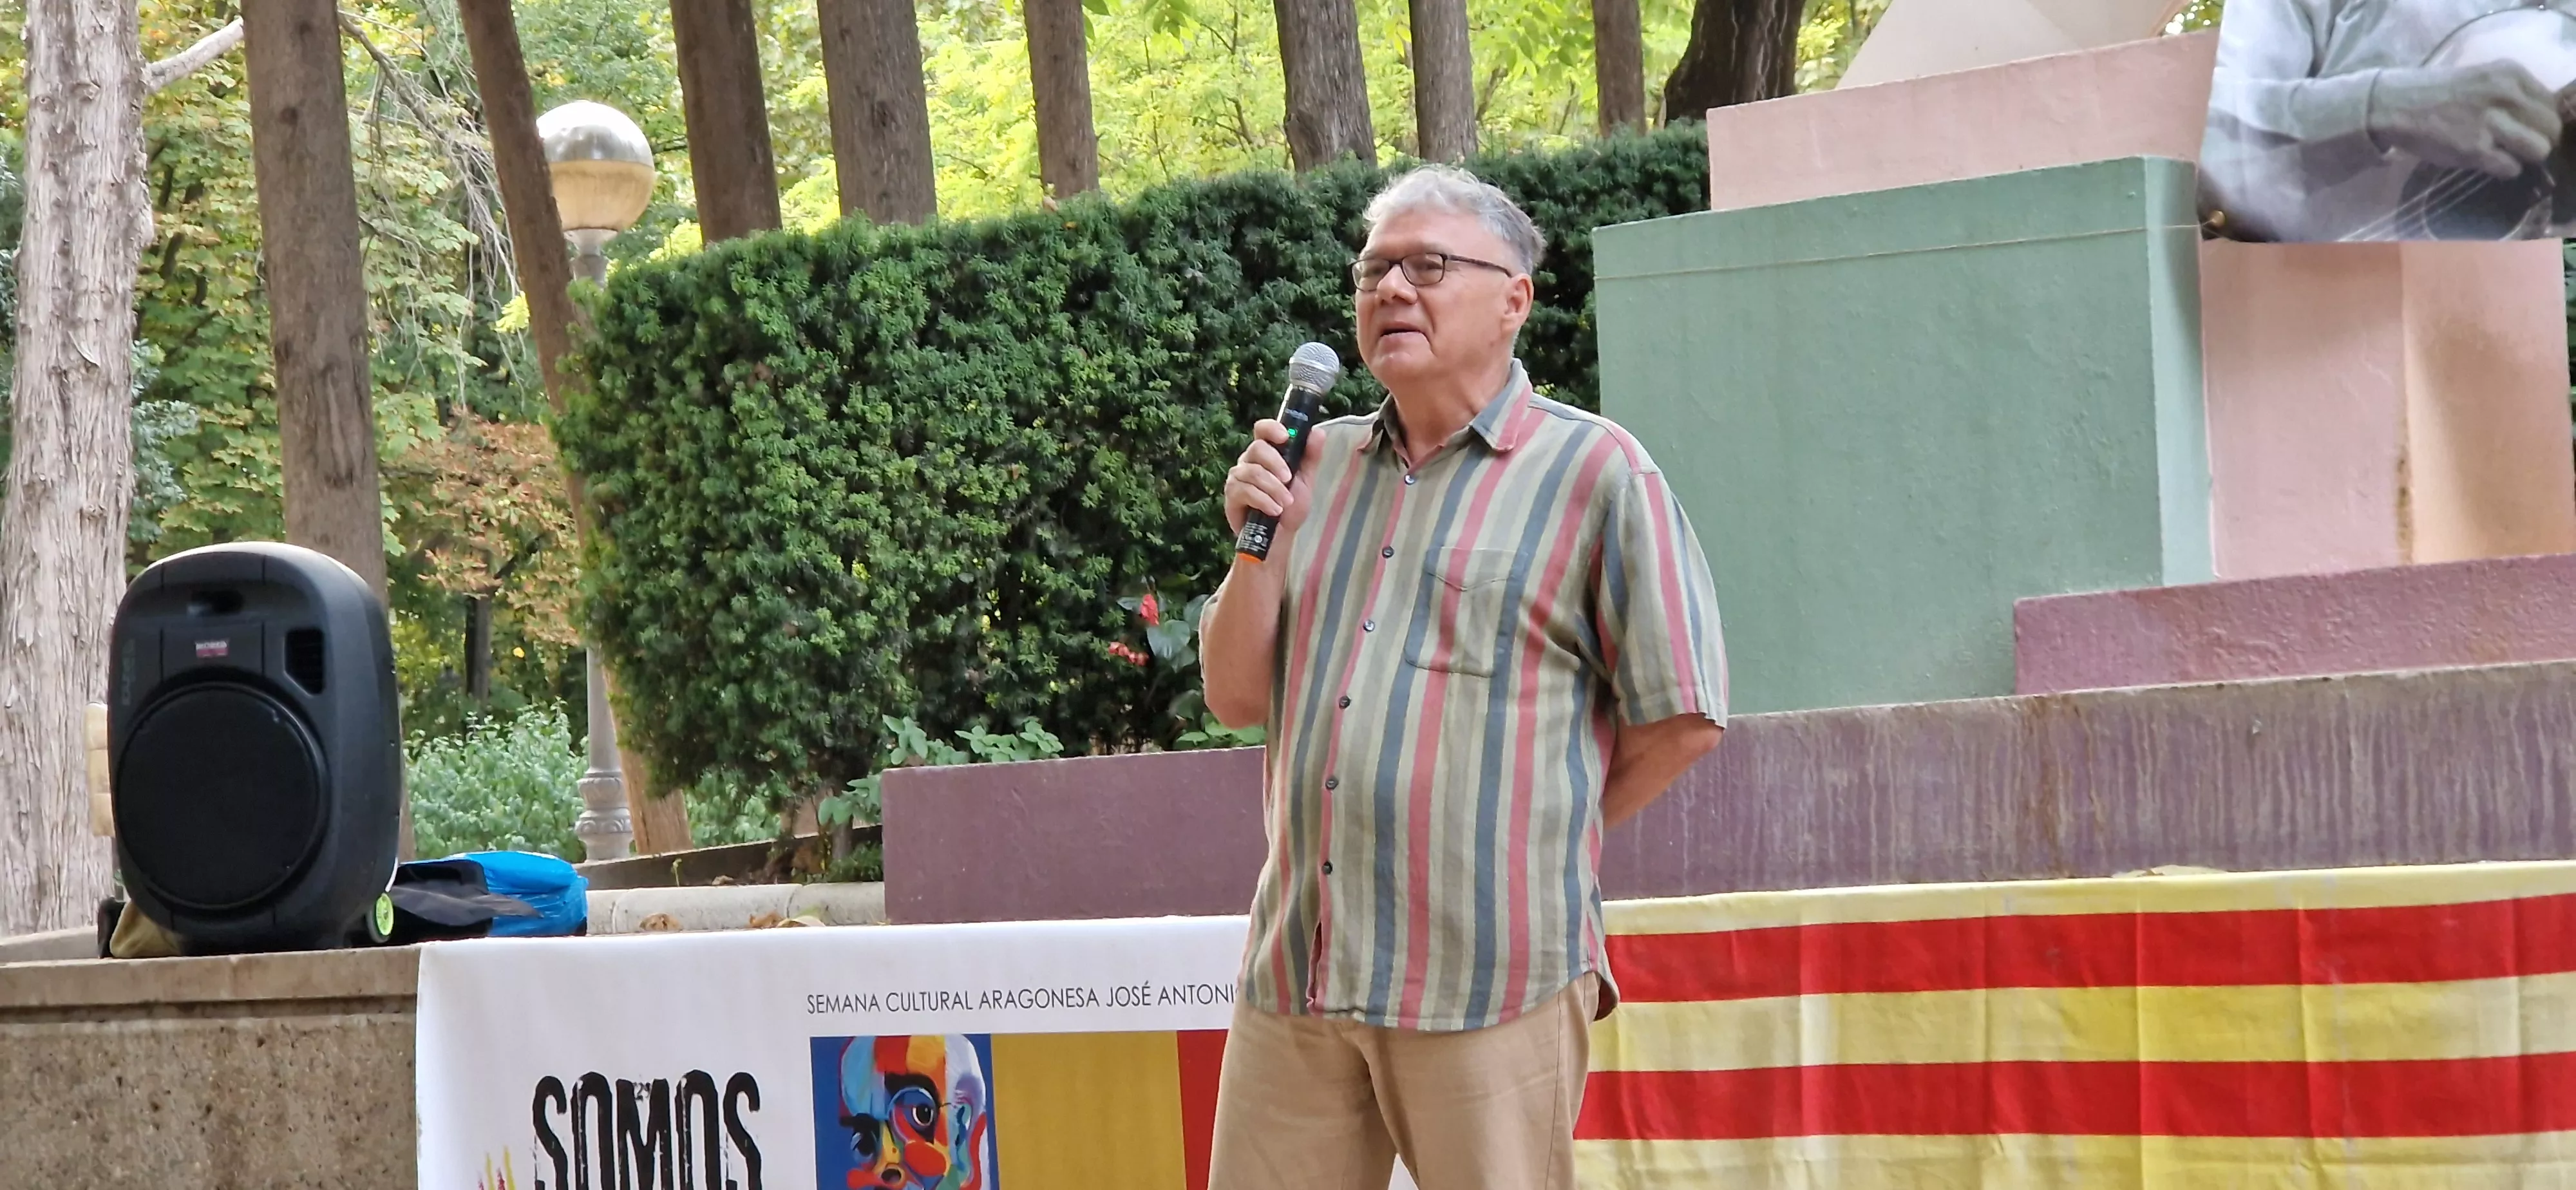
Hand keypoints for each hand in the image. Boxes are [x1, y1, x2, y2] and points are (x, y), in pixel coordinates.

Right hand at [1223, 419, 1313, 541]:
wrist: (1280, 536)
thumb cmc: (1290, 506)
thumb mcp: (1306, 480)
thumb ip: (1310, 456)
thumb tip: (1317, 432)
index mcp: (1267, 452)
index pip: (1262, 429)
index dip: (1272, 428)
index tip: (1285, 436)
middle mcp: (1249, 460)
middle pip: (1257, 448)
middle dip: (1276, 464)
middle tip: (1289, 479)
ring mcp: (1238, 476)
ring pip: (1253, 472)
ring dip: (1273, 488)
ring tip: (1286, 503)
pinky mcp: (1232, 494)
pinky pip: (1245, 490)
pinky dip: (1263, 500)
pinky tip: (1274, 510)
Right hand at [2368, 63, 2562, 178]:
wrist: (2394, 105)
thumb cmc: (2439, 94)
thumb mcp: (2483, 79)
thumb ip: (2513, 94)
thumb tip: (2539, 121)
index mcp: (2511, 73)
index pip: (2552, 104)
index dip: (2542, 121)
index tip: (2526, 128)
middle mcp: (2505, 94)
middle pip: (2551, 128)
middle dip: (2538, 140)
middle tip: (2517, 144)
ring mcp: (2490, 122)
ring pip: (2539, 149)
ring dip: (2524, 156)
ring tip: (2505, 153)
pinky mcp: (2474, 149)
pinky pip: (2511, 168)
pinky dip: (2503, 169)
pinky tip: (2486, 161)